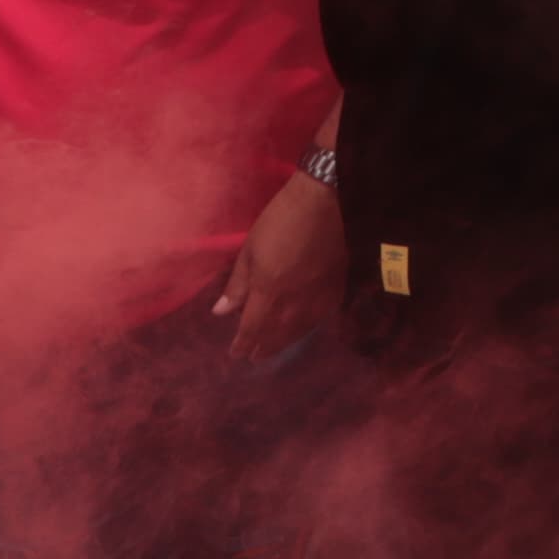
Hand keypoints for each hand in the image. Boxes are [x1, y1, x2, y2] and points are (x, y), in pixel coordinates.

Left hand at [213, 160, 342, 358]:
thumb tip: (221, 312)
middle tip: (255, 357)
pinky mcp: (337, 286)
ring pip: (301, 328)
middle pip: (277, 333)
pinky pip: (322, 316)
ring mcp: (319, 294)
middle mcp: (295, 300)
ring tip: (276, 347)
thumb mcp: (250, 248)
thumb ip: (238, 284)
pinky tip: (305, 326)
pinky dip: (309, 326)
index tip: (236, 353)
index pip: (253, 327)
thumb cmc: (281, 219)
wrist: (326, 200)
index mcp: (269, 290)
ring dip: (286, 341)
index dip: (243, 343)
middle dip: (264, 347)